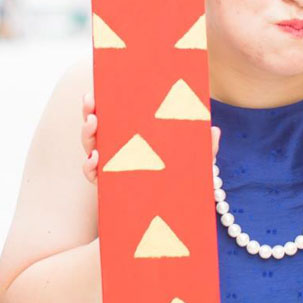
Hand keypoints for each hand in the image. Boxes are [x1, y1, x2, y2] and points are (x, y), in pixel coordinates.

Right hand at [82, 91, 219, 183]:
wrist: (174, 213)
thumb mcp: (194, 161)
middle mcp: (117, 148)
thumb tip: (214, 130)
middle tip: (90, 102)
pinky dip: (88, 165)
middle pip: (96, 125)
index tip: (99, 88)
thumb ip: (204, 147)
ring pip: (90, 146)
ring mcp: (109, 167)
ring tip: (93, 123)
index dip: (104, 100)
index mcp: (134, 135)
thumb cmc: (181, 180)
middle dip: (89, 111)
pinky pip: (91, 174)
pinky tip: (94, 158)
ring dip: (87, 133)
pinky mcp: (106, 186)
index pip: (114, 113)